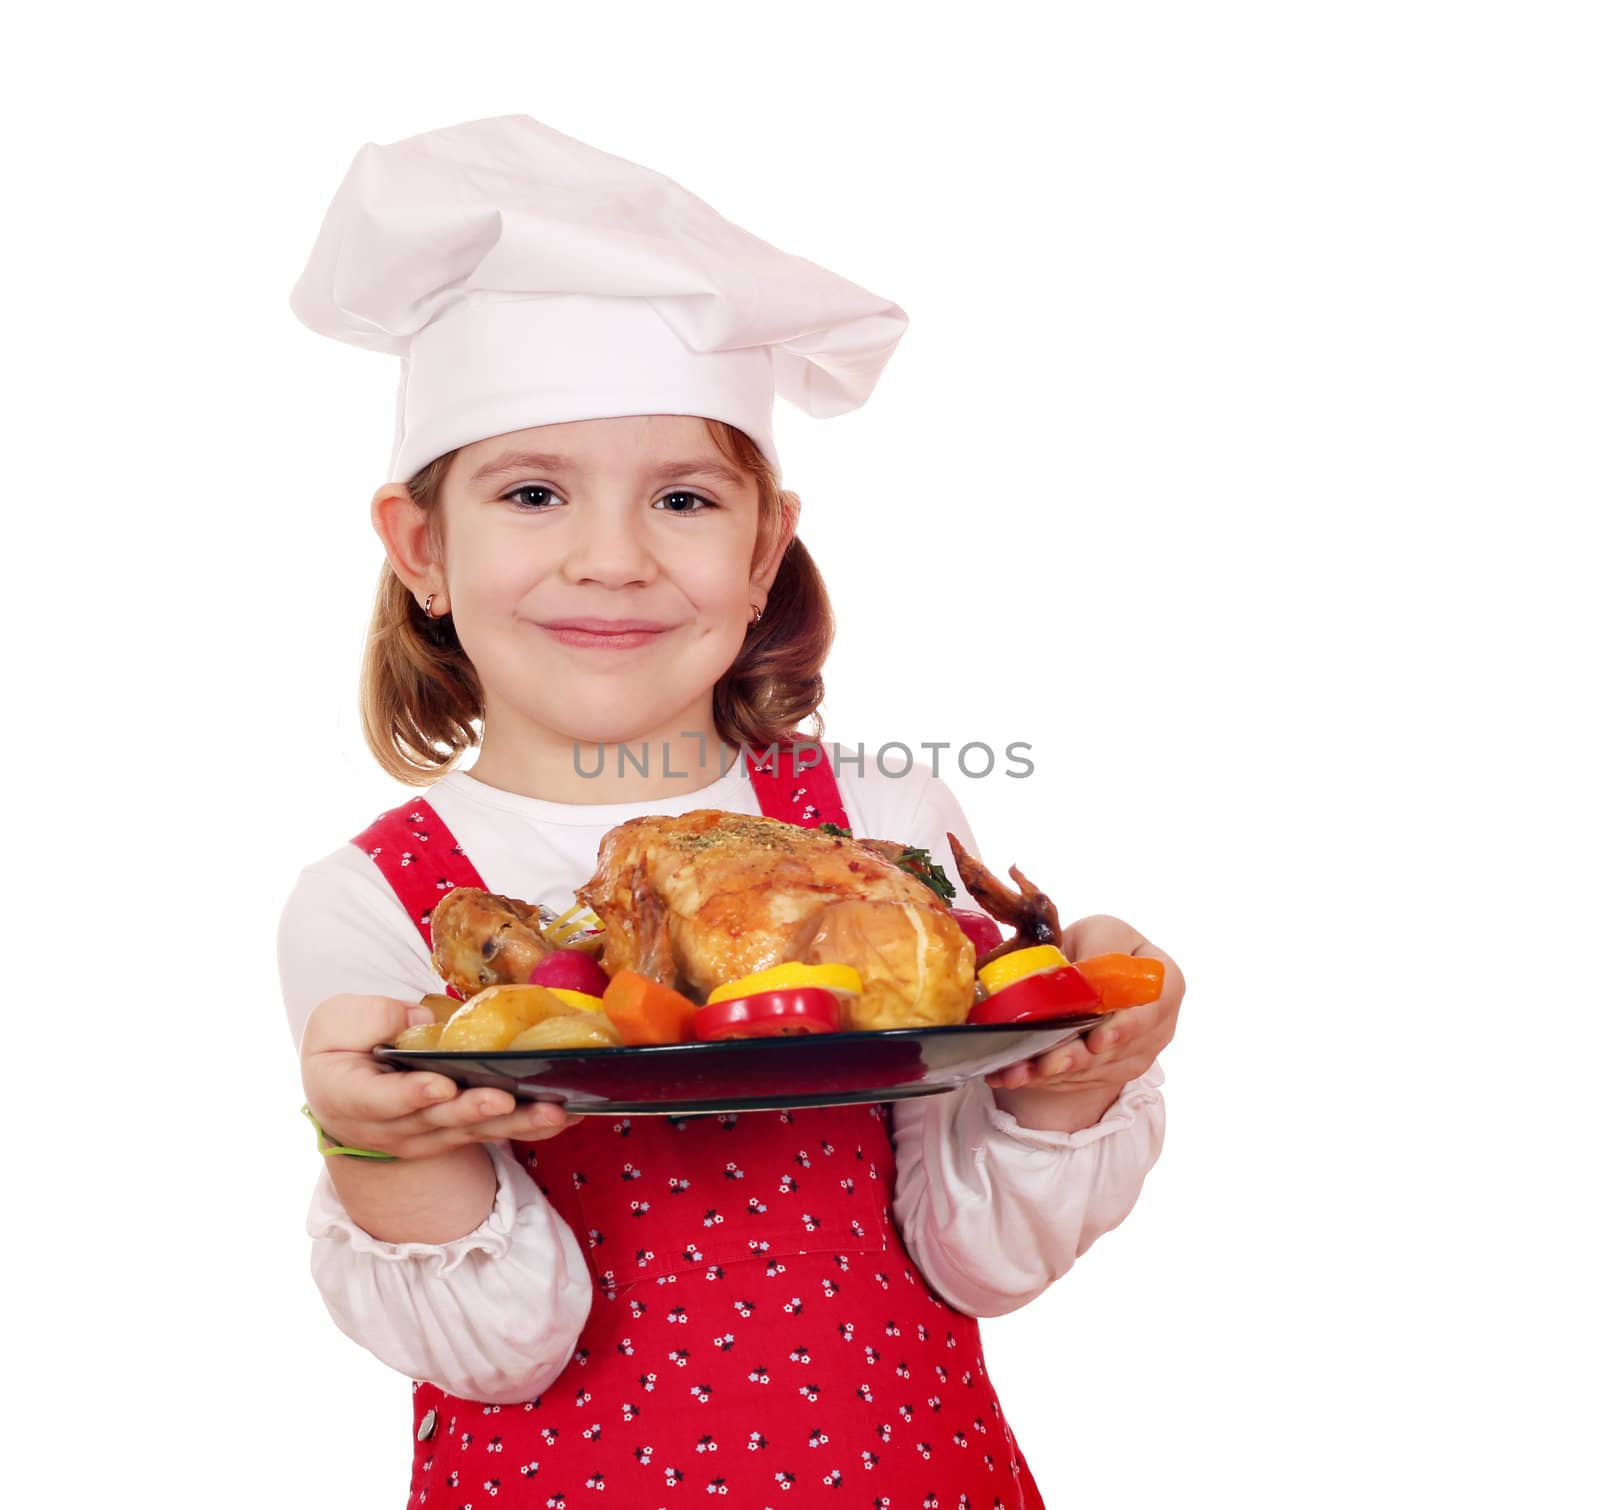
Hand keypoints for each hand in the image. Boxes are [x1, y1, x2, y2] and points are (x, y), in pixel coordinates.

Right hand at [301, 993, 577, 1159]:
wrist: (340, 1091)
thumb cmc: (340, 1049)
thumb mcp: (338, 1022)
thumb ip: (373, 1019)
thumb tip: (424, 1021)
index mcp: (353, 1097)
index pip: (383, 1100)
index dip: (413, 1095)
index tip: (441, 1087)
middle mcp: (393, 1128)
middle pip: (439, 1122)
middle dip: (476, 1111)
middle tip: (506, 1100)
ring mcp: (428, 1136)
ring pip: (474, 1132)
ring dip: (516, 1124)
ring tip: (553, 1111)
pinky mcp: (458, 1133)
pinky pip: (494, 1132)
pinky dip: (528, 1125)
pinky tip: (564, 1115)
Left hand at [984, 915, 1183, 1104]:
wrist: (1086, 972)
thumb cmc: (1097, 946)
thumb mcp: (1101, 932)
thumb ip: (1099, 950)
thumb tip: (1084, 975)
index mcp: (1165, 984)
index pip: (1151, 1011)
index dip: (1125, 1029)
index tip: (1098, 1040)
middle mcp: (1158, 1026)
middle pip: (1118, 1049)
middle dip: (1078, 1058)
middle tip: (1047, 1063)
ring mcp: (1136, 1053)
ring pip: (1094, 1070)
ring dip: (1054, 1073)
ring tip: (1020, 1071)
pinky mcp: (1110, 1071)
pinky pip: (1078, 1080)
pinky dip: (1044, 1079)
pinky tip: (1015, 1075)